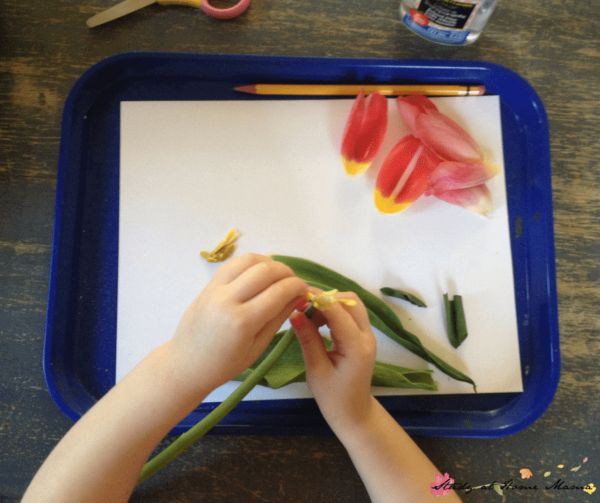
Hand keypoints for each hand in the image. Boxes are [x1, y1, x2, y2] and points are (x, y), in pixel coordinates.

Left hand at [167, 253, 307, 399]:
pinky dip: (251, 263)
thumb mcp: (258, 347)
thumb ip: (279, 318)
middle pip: (266, 270)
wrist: (187, 364)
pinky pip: (233, 264)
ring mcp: (215, 289)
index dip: (298, 287)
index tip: (305, 290)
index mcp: (243, 322)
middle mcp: (228, 300)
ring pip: (249, 260)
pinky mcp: (208, 285)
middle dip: (287, 272)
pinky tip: (259, 273)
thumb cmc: (224, 365)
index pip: (279, 291)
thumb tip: (299, 297)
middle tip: (294, 283)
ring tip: (277, 276)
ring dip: (269, 263)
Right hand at [290, 292, 376, 435]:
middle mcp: (366, 336)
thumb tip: (294, 313)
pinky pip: (350, 313)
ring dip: (330, 304)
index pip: (338, 311)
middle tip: (303, 308)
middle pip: (350, 301)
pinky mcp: (363, 336)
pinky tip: (318, 321)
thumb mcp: (316, 370)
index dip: (318, 300)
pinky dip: (334, 311)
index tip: (296, 298)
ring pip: (351, 304)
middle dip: (326, 298)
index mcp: (356, 346)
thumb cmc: (333, 398)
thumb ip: (308, 339)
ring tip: (309, 315)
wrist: (354, 413)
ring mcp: (367, 335)